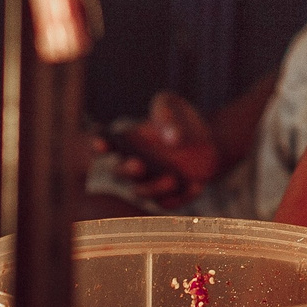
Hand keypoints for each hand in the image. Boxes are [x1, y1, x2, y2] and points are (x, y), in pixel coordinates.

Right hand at [92, 91, 219, 205]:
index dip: (99, 145)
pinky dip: (183, 197)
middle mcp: (133, 164)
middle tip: (138, 164)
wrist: (207, 139)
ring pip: (143, 192)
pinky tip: (197, 185)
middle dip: (127, 170)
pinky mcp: (169, 196)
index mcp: (127, 141)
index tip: (100, 143)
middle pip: (120, 172)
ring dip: (154, 188)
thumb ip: (166, 113)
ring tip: (172, 179)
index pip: (106, 144)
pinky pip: (170, 202)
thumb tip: (172, 138)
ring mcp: (150, 182)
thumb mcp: (172, 104)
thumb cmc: (180, 117)